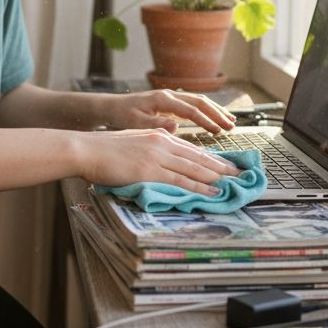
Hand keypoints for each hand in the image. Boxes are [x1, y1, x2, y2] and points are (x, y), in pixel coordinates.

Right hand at [79, 129, 237, 194]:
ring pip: (194, 169)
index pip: (191, 149)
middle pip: (198, 157)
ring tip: (233, 185)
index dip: (211, 158)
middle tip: (240, 175)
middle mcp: (162, 143)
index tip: (226, 165)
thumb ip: (150, 146)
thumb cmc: (104, 148)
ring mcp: (157, 157)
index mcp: (158, 135)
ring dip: (217, 178)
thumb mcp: (133, 140)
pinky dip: (200, 187)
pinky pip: (181, 181)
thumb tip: (161, 156)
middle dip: (222, 167)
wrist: (87, 149)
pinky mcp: (150, 171)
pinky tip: (213, 192)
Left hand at [104, 89, 235, 134]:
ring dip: (215, 110)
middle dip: (217, 113)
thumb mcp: (135, 122)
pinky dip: (206, 111)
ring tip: (230, 122)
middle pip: (200, 102)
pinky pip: (193, 104)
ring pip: (199, 101)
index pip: (190, 110)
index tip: (219, 131)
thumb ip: (156, 124)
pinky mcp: (170, 102)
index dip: (206, 121)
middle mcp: (169, 95)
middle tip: (231, 126)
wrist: (110, 107)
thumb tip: (176, 126)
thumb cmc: (121, 115)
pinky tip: (215, 118)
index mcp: (162, 99)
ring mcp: (170, 97)